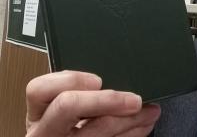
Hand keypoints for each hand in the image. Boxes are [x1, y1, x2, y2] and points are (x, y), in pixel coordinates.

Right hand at [26, 70, 160, 136]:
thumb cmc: (68, 124)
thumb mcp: (62, 106)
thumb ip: (80, 90)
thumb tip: (117, 73)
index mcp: (39, 112)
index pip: (40, 89)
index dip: (70, 80)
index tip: (97, 80)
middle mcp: (44, 132)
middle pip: (68, 106)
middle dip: (106, 100)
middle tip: (135, 99)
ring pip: (94, 132)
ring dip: (130, 121)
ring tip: (150, 112)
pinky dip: (131, 134)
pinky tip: (142, 126)